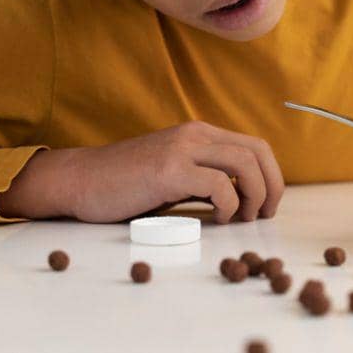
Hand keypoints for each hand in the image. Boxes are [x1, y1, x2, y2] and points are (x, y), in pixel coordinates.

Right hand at [0, 121, 284, 223]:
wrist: (80, 180)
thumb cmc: (125, 183)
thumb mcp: (173, 170)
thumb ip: (205, 176)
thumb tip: (241, 197)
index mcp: (199, 133)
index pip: (255, 146)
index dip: (272, 175)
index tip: (268, 204)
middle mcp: (195, 135)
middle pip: (257, 152)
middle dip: (272, 186)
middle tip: (264, 215)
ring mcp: (182, 150)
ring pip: (244, 164)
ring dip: (254, 196)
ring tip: (242, 218)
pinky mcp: (169, 171)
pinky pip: (218, 185)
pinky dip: (228, 205)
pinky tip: (217, 218)